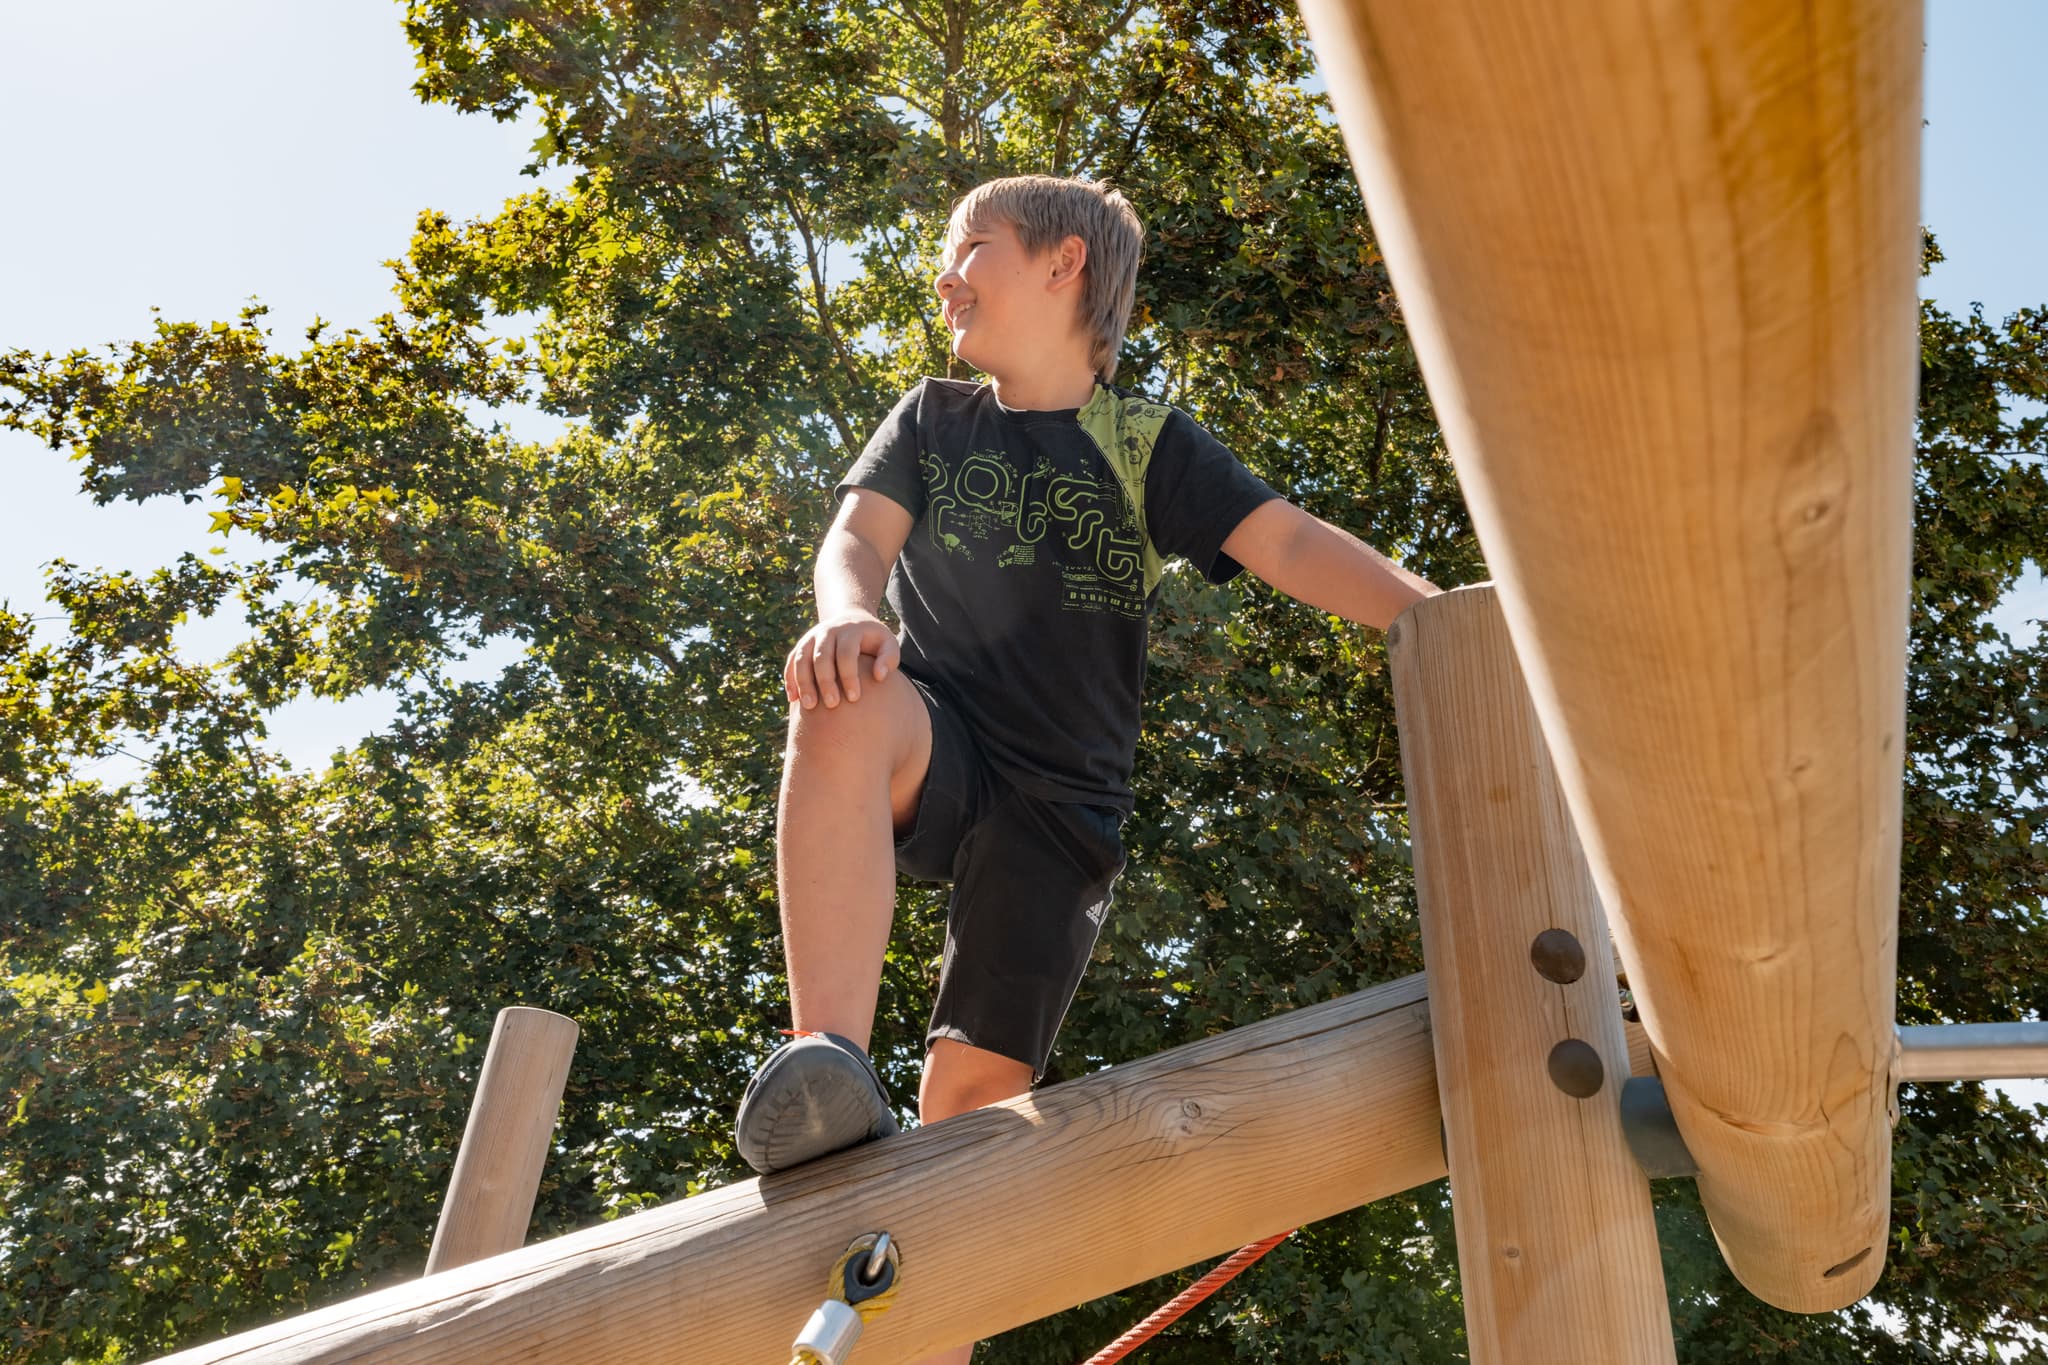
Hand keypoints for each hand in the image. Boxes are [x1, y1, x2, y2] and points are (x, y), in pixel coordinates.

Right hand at [785, 612, 899, 709]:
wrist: (851, 621)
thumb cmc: (873, 640)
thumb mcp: (887, 644)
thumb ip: (889, 658)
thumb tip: (879, 676)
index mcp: (849, 631)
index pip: (846, 654)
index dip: (849, 676)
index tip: (855, 698)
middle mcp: (827, 631)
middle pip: (821, 657)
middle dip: (825, 681)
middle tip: (832, 705)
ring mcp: (811, 637)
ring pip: (801, 659)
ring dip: (803, 682)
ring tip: (809, 706)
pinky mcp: (801, 646)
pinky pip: (791, 662)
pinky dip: (790, 680)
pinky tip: (793, 700)